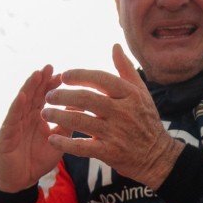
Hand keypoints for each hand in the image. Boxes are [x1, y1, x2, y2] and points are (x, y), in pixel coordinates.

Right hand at [0, 65, 60, 191]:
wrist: (21, 181)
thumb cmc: (37, 161)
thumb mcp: (58, 141)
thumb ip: (67, 125)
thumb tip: (81, 108)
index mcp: (36, 118)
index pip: (44, 98)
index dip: (51, 85)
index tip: (62, 73)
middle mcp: (25, 118)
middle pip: (33, 95)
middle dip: (41, 80)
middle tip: (50, 66)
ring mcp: (15, 124)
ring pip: (22, 102)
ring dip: (29, 87)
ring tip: (37, 74)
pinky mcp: (6, 135)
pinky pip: (12, 118)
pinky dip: (17, 106)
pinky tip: (23, 96)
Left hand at [42, 45, 183, 186]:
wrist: (157, 156)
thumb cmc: (146, 120)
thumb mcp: (141, 92)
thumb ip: (126, 69)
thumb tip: (115, 46)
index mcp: (130, 94)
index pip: (101, 79)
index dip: (80, 75)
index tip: (64, 76)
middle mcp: (123, 112)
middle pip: (87, 99)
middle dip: (63, 95)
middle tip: (49, 96)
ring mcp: (116, 133)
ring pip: (81, 121)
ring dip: (59, 115)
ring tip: (45, 112)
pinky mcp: (110, 152)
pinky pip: (82, 147)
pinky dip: (65, 142)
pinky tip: (52, 138)